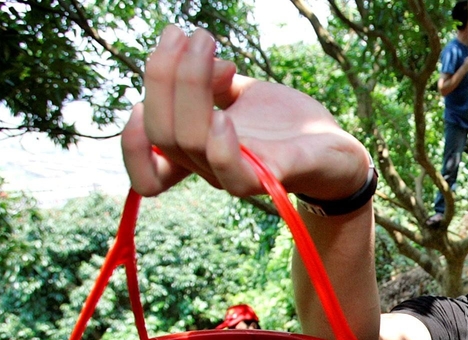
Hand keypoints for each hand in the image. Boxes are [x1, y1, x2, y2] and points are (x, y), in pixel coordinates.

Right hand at [121, 26, 369, 201]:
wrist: (336, 150)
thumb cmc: (284, 124)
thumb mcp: (241, 92)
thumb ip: (212, 78)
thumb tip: (199, 56)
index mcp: (197, 150)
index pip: (147, 165)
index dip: (131, 141)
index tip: (137, 97)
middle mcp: (209, 168)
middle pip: (161, 132)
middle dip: (164, 76)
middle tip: (191, 35)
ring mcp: (237, 175)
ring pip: (188, 142)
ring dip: (190, 85)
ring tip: (208, 45)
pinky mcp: (270, 178)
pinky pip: (233, 174)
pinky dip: (221, 143)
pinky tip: (225, 114)